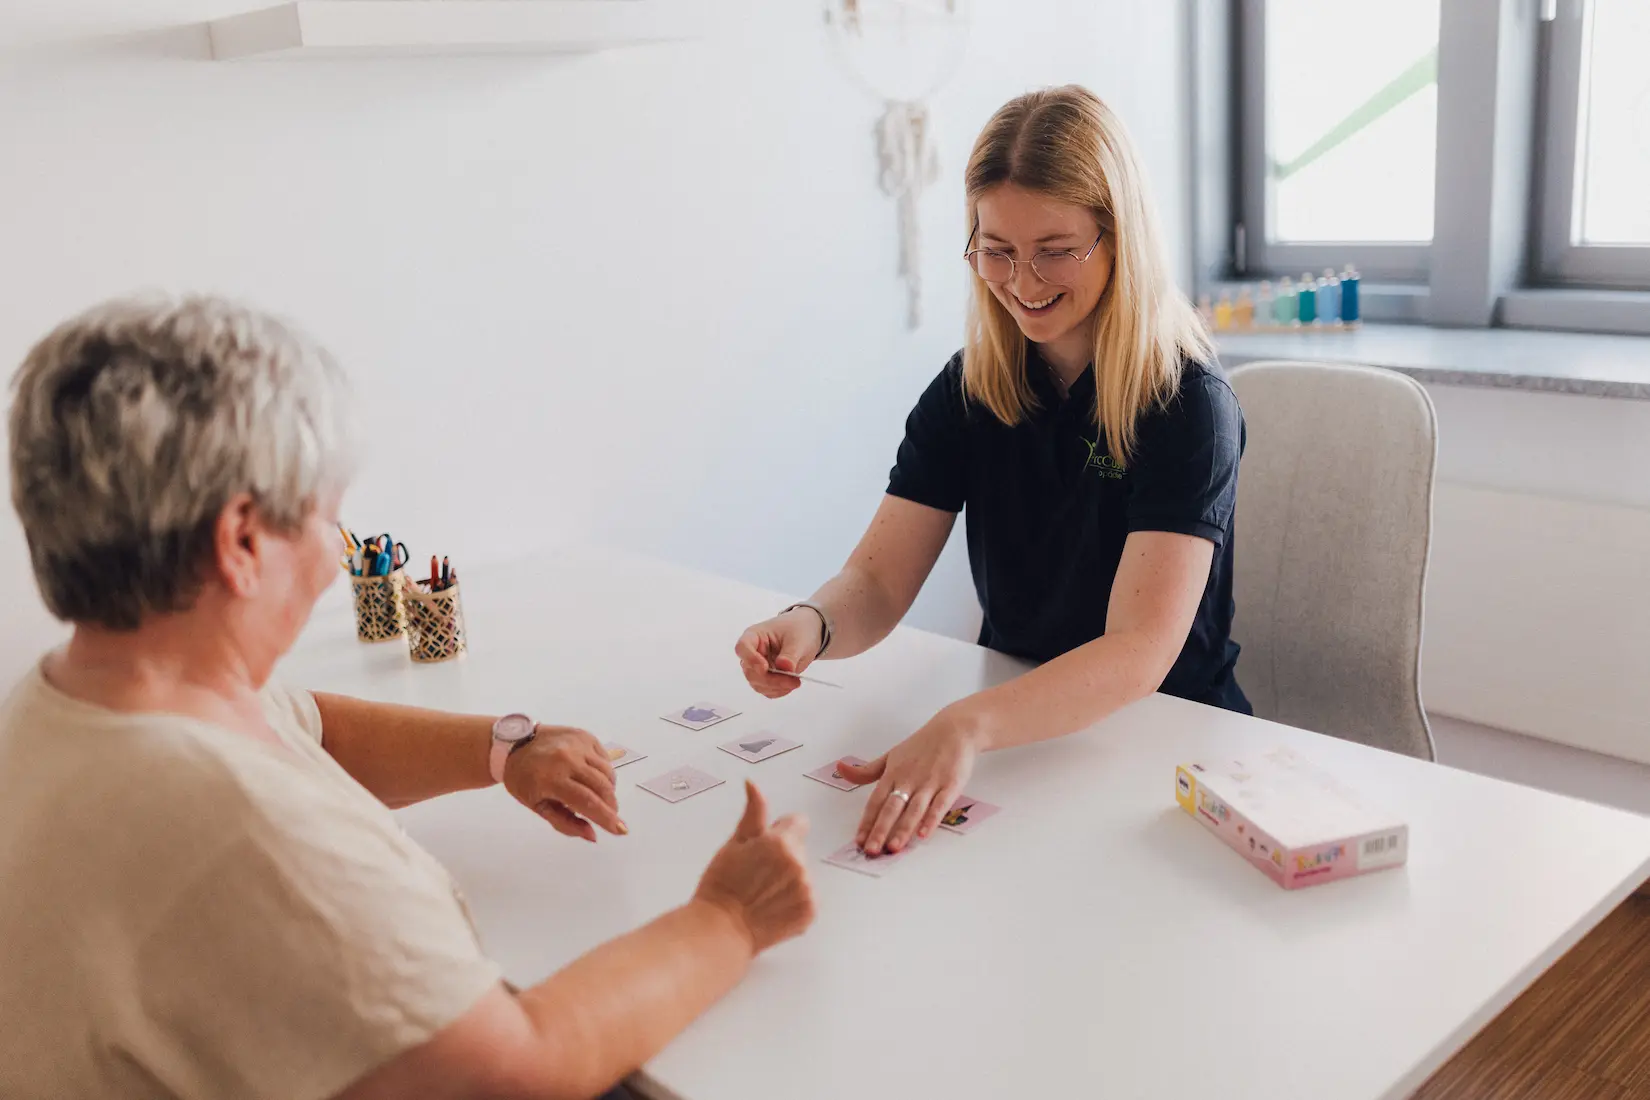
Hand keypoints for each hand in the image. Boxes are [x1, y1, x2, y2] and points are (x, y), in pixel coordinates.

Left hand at [503, 725, 625, 841]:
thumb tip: (592, 835)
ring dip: (609, 790)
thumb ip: (565, 823)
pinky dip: (604, 773)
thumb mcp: (537, 806)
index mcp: (551, 779)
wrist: (515, 743)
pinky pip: (604, 759)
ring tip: (599, 797)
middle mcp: (567, 758)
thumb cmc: (523, 779)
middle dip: (611, 806)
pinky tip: (593, 778)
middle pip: (602, 787)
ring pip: (607, 772)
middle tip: (610, 816)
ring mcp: (578, 744)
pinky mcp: (585, 736)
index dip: (606, 818)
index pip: (587, 801)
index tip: (621, 830)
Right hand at [694, 781, 815, 953]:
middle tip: (756, 875)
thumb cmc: (722, 886)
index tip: (764, 847)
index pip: (798, 822)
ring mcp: (807, 889)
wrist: (721, 929)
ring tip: (762, 894)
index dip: (779, 832)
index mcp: (782, 842)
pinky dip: (793, 903)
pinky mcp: (809, 912)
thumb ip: (753, 813)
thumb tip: (753, 785)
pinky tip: (772, 908)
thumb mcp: (734, 844)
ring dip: (788, 880)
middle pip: (798, 850)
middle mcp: (799, 864)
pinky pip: (807, 899)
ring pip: (802, 875)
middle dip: (782, 857)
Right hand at [733, 608, 824, 698]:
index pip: (743, 647)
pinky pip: (767, 690)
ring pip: (757, 684)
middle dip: (771, 680)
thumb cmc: (798, 629)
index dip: (751, 659)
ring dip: (776, 687)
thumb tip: (784, 667)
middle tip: (793, 680)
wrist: (806, 633)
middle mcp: (752, 652)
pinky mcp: (765, 678)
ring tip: (795, 681)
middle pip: (750, 671)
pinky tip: (791, 684)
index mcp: (754, 636)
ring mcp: (757, 667)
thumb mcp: (798, 639)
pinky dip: (779, 691)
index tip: (765, 668)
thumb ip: (790, 654)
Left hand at [839, 707, 983, 856]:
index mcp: (893, 774)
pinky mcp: (950, 785)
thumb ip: (867, 771)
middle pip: (891, 808)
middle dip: (880, 830)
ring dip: (903, 829)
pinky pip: (939, 805)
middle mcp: (909, 780)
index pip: (875, 801)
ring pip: (914, 809)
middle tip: (871, 850)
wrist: (954, 730)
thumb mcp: (891, 755)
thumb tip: (840, 769)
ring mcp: (929, 783)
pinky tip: (924, 834)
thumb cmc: (922, 745)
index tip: (859, 840)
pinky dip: (931, 820)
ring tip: (893, 847)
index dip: (867, 822)